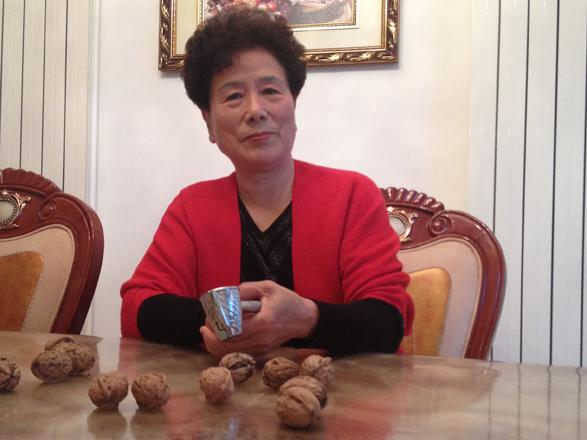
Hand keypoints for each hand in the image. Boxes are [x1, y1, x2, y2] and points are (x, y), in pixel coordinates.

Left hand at [200, 280, 318, 357]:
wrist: (304, 319)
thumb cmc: (287, 301)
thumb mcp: (268, 287)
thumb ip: (247, 288)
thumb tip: (229, 294)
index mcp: (263, 323)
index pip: (233, 331)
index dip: (216, 327)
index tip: (208, 319)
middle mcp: (261, 339)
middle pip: (227, 347)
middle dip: (211, 338)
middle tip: (205, 326)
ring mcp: (261, 348)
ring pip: (231, 354)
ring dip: (216, 345)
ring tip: (209, 333)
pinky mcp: (261, 352)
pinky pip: (238, 355)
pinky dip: (225, 349)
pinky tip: (220, 340)